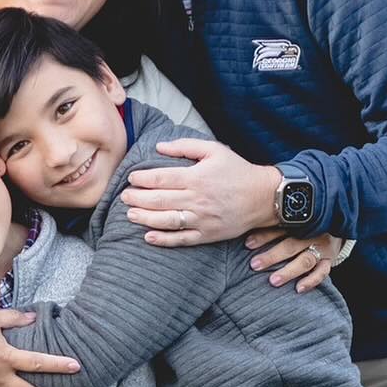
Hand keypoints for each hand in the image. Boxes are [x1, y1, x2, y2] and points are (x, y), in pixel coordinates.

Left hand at [121, 139, 280, 245]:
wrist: (263, 197)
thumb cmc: (237, 170)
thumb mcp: (214, 150)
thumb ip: (185, 146)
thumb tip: (159, 146)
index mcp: (197, 177)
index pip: (162, 178)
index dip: (143, 179)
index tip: (131, 178)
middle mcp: (198, 199)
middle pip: (160, 200)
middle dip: (137, 198)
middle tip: (123, 197)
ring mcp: (202, 219)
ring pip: (167, 221)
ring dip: (145, 218)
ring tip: (130, 214)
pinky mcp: (208, 234)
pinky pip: (182, 239)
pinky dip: (164, 240)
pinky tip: (148, 237)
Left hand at [242, 230, 346, 293]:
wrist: (337, 221)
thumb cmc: (306, 221)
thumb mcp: (292, 218)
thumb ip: (273, 222)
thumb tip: (245, 225)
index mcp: (301, 220)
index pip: (280, 228)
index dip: (263, 236)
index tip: (247, 244)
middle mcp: (312, 233)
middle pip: (291, 244)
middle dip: (272, 256)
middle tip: (255, 265)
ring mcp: (322, 247)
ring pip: (305, 260)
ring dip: (288, 271)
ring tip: (273, 281)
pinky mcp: (330, 259)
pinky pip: (322, 272)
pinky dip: (310, 281)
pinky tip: (298, 289)